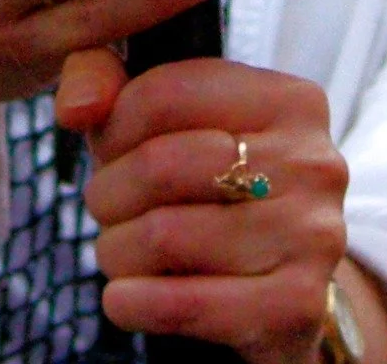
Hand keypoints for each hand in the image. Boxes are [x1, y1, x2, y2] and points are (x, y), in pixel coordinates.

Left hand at [69, 57, 354, 363]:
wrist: (284, 291)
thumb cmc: (217, 189)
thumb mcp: (176, 122)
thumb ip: (108, 80)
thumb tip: (74, 106)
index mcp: (290, 100)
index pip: (166, 93)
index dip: (112, 126)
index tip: (105, 149)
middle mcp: (312, 162)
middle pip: (161, 165)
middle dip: (108, 191)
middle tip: (104, 205)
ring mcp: (312, 236)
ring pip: (164, 236)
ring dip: (116, 249)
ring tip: (119, 248)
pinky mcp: (296, 306)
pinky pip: (184, 304)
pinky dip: (133, 302)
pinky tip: (122, 297)